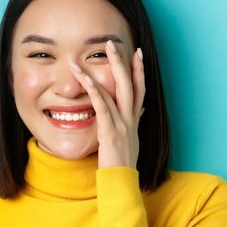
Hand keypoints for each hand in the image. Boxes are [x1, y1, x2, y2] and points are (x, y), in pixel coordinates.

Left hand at [69, 40, 145, 168]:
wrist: (122, 182)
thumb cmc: (123, 164)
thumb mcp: (132, 139)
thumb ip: (135, 122)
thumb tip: (141, 110)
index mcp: (135, 119)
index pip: (140, 89)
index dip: (139, 70)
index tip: (137, 53)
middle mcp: (131, 118)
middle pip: (130, 84)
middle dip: (123, 62)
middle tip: (114, 44)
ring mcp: (122, 124)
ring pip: (116, 90)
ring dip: (105, 69)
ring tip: (95, 54)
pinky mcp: (110, 131)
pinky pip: (102, 105)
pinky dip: (94, 90)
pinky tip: (85, 78)